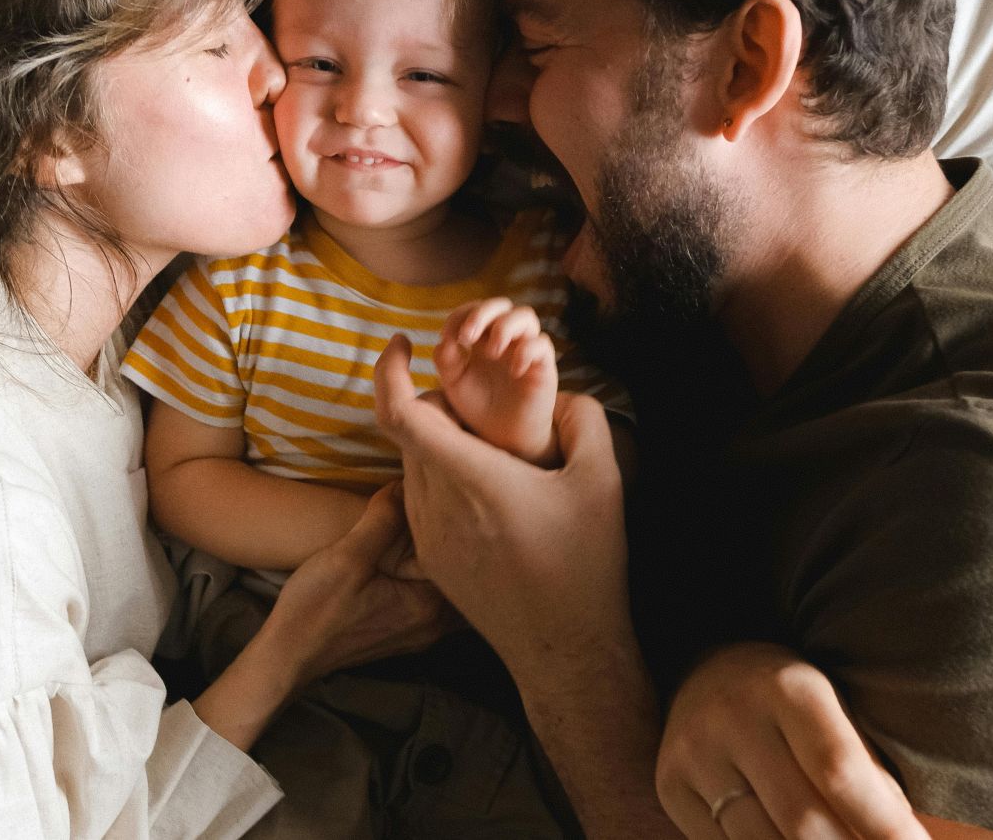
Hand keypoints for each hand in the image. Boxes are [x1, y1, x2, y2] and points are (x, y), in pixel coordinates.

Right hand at [264, 485, 454, 684]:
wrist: (287, 655)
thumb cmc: (313, 610)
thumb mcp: (347, 557)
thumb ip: (383, 519)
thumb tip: (406, 484)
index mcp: (428, 605)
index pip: (461, 556)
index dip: (454, 523)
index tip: (443, 496)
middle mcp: (434, 624)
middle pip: (460, 575)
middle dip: (453, 542)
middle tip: (441, 508)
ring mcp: (420, 633)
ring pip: (448, 589)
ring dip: (441, 561)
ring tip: (427, 529)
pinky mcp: (405, 634)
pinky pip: (432, 601)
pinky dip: (428, 578)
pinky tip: (413, 558)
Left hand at [374, 334, 626, 670]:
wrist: (564, 650)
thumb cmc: (587, 566)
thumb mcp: (603, 482)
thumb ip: (582, 419)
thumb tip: (560, 394)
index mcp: (473, 477)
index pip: (401, 412)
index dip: (388, 369)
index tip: (401, 342)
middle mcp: (437, 505)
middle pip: (410, 432)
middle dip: (437, 406)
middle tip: (482, 408)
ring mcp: (428, 536)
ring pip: (411, 466)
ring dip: (437, 446)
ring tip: (491, 454)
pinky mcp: (431, 560)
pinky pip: (420, 500)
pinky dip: (440, 480)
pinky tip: (487, 495)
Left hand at [435, 298, 560, 465]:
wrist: (504, 438)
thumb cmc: (480, 408)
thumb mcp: (454, 383)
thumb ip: (446, 360)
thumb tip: (444, 339)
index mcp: (481, 338)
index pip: (473, 310)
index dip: (460, 316)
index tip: (449, 337)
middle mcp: (505, 339)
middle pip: (501, 304)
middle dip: (482, 313)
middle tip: (467, 336)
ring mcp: (525, 349)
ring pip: (526, 316)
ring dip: (505, 327)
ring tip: (492, 352)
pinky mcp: (543, 366)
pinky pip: (542, 345)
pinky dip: (526, 351)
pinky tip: (513, 371)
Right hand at [656, 643, 926, 839]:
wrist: (707, 672)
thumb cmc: (797, 704)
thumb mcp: (840, 713)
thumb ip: (869, 773)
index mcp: (789, 687)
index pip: (839, 771)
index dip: (884, 825)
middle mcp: (733, 716)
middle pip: (802, 821)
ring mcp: (694, 754)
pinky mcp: (670, 786)